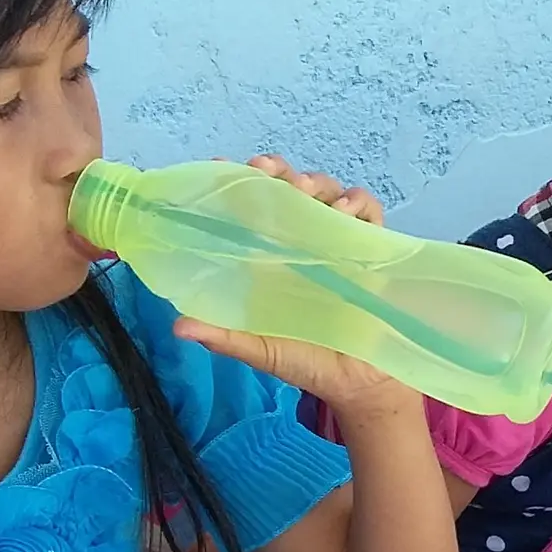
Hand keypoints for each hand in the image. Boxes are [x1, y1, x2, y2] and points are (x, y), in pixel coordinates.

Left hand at [177, 155, 400, 410]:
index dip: (237, 183)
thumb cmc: (312, 364)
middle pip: (290, 189)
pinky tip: (345, 212)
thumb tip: (177, 326)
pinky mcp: (374, 249)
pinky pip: (370, 213)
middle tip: (266, 170)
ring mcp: (340, 243)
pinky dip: (359, 204)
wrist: (365, 385)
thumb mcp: (263, 351)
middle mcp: (303, 243)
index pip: (252, 209)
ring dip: (315, 182)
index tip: (220, 167)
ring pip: (329, 192)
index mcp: (271, 258)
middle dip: (278, 171)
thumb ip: (226, 337)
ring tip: (304, 190)